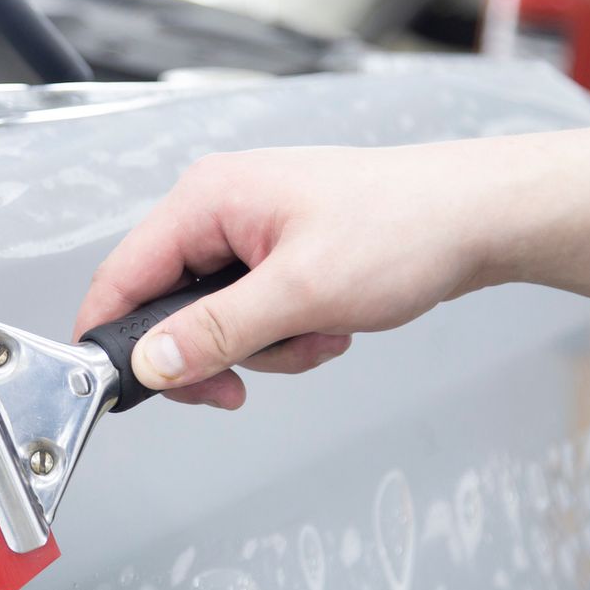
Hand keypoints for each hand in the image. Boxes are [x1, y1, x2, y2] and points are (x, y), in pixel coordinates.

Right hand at [72, 144, 512, 408]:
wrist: (478, 217)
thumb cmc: (403, 228)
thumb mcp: (301, 293)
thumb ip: (216, 331)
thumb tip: (152, 364)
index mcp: (207, 199)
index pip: (122, 275)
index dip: (112, 337)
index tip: (117, 390)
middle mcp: (219, 208)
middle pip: (168, 306)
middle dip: (216, 352)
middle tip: (242, 385)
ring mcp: (251, 231)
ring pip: (217, 320)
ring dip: (266, 347)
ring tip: (320, 333)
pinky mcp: (281, 253)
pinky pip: (256, 314)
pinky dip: (291, 335)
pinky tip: (333, 325)